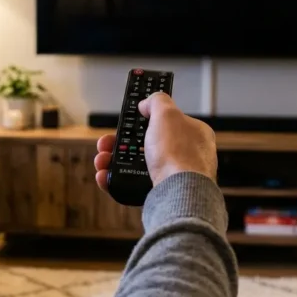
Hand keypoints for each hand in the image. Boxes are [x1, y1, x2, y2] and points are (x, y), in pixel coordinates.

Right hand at [94, 92, 216, 189]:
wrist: (179, 193)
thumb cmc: (178, 153)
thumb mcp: (167, 113)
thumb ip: (156, 102)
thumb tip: (147, 103)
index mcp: (194, 134)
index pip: (168, 122)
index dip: (146, 121)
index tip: (129, 122)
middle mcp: (188, 156)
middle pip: (147, 145)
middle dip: (121, 144)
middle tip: (106, 144)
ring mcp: (175, 177)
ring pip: (138, 166)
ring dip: (114, 161)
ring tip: (101, 161)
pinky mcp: (162, 194)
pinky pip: (135, 185)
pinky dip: (117, 180)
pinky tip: (105, 177)